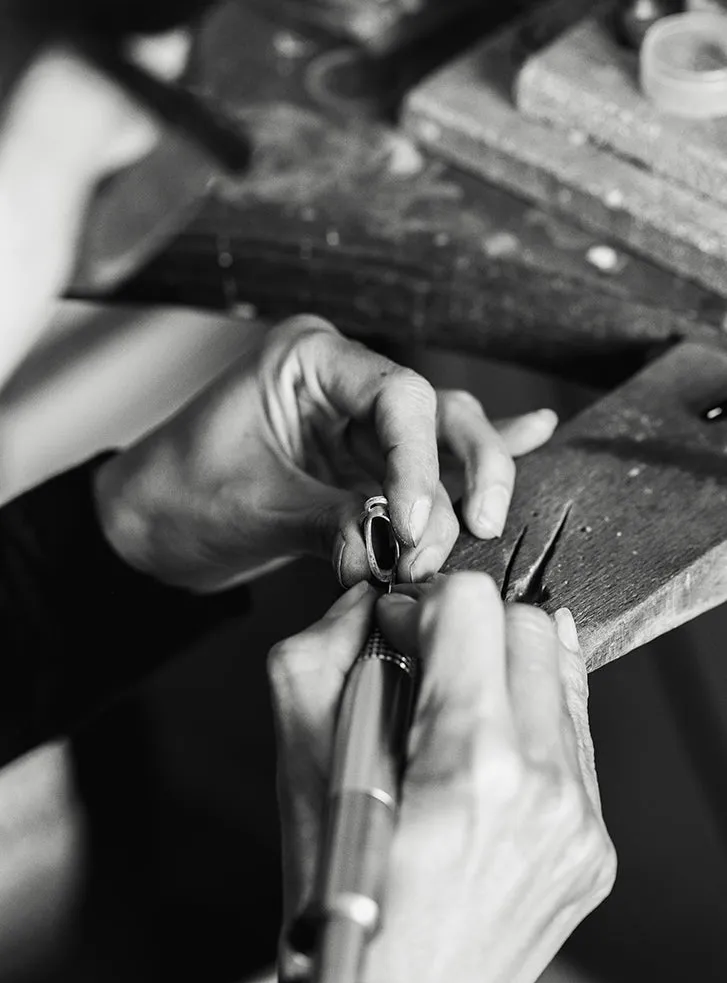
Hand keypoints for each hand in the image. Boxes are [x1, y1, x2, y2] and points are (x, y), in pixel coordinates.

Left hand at [94, 316, 556, 590]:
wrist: (148, 531)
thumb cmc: (177, 499)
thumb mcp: (255, 509)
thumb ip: (334, 523)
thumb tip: (397, 552)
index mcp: (308, 360)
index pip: (399, 396)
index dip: (420, 462)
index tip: (417, 525)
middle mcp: (344, 382)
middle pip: (437, 411)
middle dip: (465, 472)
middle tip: (477, 530)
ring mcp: (359, 423)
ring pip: (444, 438)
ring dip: (469, 486)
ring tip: (487, 525)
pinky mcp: (366, 463)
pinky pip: (429, 455)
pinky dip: (477, 455)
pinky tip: (532, 434)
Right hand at [269, 575, 615, 982]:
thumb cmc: (343, 901)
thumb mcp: (299, 761)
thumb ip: (321, 655)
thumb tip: (366, 603)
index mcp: (472, 761)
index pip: (475, 604)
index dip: (423, 604)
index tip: (398, 631)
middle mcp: (543, 786)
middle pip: (531, 625)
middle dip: (472, 627)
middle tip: (427, 663)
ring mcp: (579, 818)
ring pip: (561, 675)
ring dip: (506, 670)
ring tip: (456, 708)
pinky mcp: (594, 841)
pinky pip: (575, 739)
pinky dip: (530, 723)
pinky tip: (486, 752)